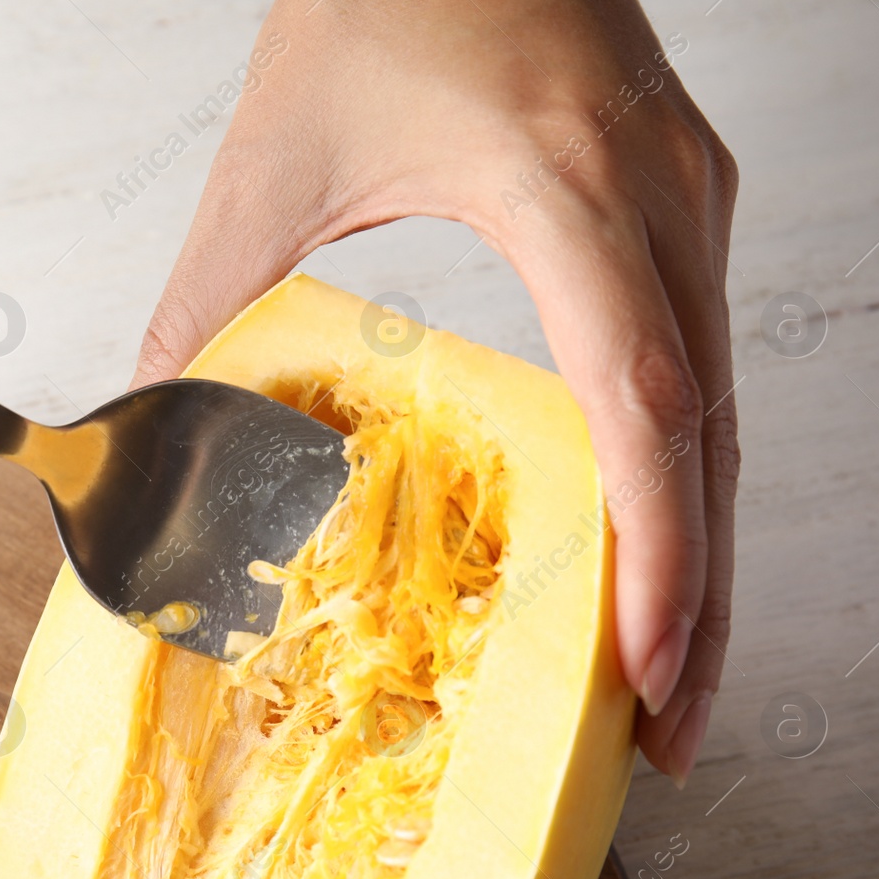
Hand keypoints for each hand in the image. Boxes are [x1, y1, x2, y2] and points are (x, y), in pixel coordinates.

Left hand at [135, 0, 737, 785]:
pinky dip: (688, 477)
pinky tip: (656, 547)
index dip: (657, 546)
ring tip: (668, 672)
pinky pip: (702, 365)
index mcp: (567, 188)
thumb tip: (152, 420)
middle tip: (668, 725)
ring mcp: (689, 203)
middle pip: (711, 436)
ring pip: (726, 412)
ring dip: (706, 550)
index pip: (643, 395)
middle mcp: (659, 201)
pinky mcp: (681, 209)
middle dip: (698, 595)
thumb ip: (212, 297)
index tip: (642, 662)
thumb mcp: (277, 154)